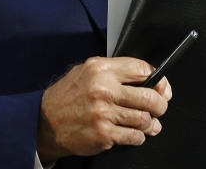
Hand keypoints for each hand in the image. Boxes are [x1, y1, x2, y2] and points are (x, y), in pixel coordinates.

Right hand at [36, 57, 172, 160]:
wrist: (44, 122)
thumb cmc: (67, 96)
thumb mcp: (86, 71)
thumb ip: (114, 71)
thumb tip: (145, 76)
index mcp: (101, 69)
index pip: (142, 69)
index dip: (157, 79)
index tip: (161, 86)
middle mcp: (103, 90)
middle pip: (149, 96)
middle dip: (160, 104)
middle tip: (160, 107)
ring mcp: (104, 114)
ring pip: (144, 119)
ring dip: (151, 123)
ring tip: (150, 123)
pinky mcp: (103, 135)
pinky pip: (134, 136)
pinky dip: (139, 136)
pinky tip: (135, 133)